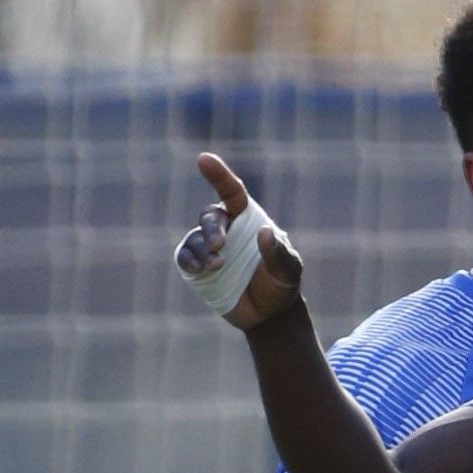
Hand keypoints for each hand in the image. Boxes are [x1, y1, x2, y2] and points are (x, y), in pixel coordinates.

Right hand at [178, 150, 305, 333]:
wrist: (269, 314)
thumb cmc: (281, 284)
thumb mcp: (288, 271)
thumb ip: (280, 253)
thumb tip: (265, 232)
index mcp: (248, 220)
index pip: (232, 192)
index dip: (218, 174)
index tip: (204, 159)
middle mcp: (226, 229)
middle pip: (211, 216)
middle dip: (213, 228)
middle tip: (221, 247)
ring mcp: (209, 247)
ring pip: (196, 238)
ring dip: (203, 250)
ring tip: (218, 266)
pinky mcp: (197, 266)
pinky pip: (184, 256)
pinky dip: (188, 259)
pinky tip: (198, 268)